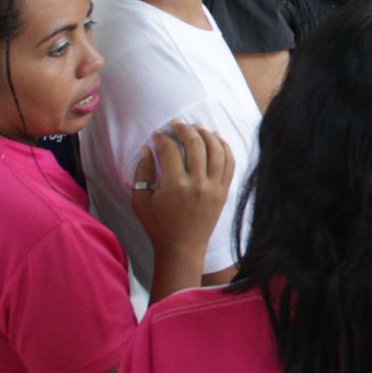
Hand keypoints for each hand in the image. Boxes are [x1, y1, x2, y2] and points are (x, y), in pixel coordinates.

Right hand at [130, 121, 233, 256]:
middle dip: (184, 129)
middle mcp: (198, 184)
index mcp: (175, 186)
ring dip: (206, 134)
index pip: (170, 150)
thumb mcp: (141, 201)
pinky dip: (225, 147)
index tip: (157, 135)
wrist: (182, 249)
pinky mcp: (224, 192)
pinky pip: (230, 163)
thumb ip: (142, 172)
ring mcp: (214, 188)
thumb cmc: (158, 226)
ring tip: (197, 127)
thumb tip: (147, 148)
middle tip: (176, 123)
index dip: (162, 138)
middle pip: (195, 144)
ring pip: (216, 150)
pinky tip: (216, 138)